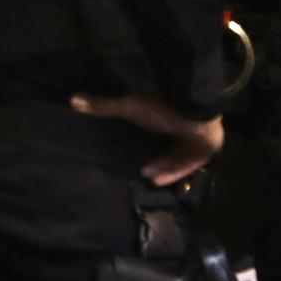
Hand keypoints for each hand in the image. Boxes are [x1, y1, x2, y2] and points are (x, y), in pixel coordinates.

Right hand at [69, 93, 224, 185]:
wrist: (193, 111)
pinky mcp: (209, 148)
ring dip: (165, 168)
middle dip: (158, 161)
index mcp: (170, 114)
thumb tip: (72, 99)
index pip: (161, 131)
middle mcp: (186, 126)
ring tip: (149, 178)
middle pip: (172, 147)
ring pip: (181, 156)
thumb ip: (104, 106)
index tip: (137, 159)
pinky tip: (160, 181)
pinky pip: (192, 163)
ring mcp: (199, 137)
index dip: (151, 145)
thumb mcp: (129, 107)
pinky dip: (177, 171)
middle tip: (142, 172)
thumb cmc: (162, 109)